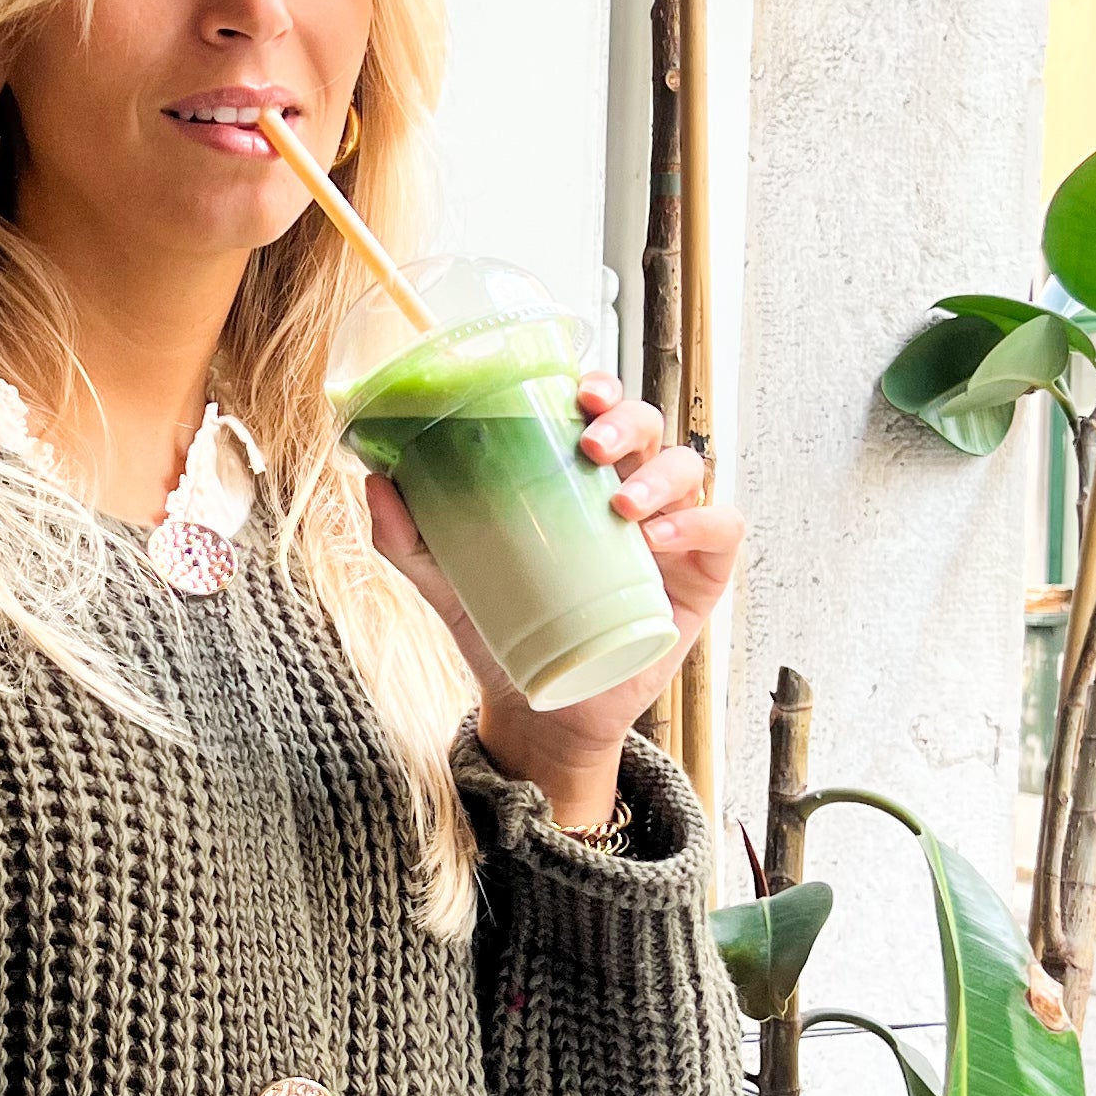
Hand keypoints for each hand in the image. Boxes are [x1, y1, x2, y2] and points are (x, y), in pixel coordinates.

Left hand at [365, 379, 743, 831]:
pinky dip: (696, 522)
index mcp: (578, 475)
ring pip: (688, 467)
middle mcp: (630, 488)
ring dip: (658, 473)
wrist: (542, 709)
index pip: (598, 409)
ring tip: (620, 502)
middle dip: (625, 418)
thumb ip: (408, 539)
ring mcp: (671, 529)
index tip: (573, 389)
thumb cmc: (504, 629)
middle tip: (589, 441)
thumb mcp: (447, 582)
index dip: (596, 386)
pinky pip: (721, 529)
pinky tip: (657, 537)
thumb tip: (374, 481)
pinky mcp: (701, 575)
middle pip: (648, 424)